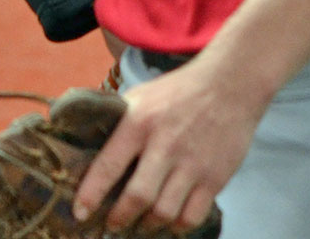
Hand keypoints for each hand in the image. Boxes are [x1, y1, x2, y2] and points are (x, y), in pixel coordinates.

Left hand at [75, 58, 261, 235]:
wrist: (230, 84)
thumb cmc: (177, 91)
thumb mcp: (140, 95)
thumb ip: (115, 118)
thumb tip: (81, 134)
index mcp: (138, 122)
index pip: (108, 166)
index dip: (91, 195)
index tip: (79, 213)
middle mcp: (164, 144)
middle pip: (138, 197)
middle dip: (119, 218)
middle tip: (112, 226)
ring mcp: (192, 163)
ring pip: (164, 212)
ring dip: (147, 225)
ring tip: (139, 224)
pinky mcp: (215, 177)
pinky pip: (192, 216)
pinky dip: (177, 226)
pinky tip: (169, 222)